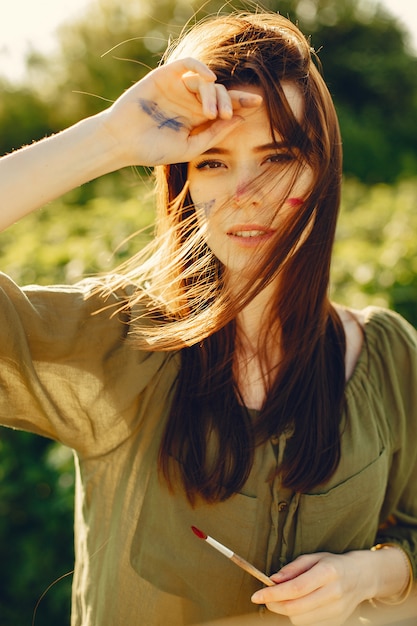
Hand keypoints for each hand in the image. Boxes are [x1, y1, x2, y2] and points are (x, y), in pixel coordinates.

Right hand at [98, 57, 262, 166]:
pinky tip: (209, 78)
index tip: (258, 103)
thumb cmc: (153, 149)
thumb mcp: (190, 147)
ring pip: (205, 82)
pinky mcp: (165, 76)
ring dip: (213, 95)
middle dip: (227, 102)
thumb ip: (213, 135)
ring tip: (209, 113)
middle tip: (224, 116)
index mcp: (197, 118)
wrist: (123, 142)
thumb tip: (239, 121)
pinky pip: (188, 64)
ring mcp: (178, 87)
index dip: (241, 102)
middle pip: (219, 92)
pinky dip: (200, 67)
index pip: (224, 106)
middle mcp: (190, 100)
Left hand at [251, 551, 376, 624]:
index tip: (256, 595)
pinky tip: (297, 605)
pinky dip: (298, 617)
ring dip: (285, 612)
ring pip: (301, 620)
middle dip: (275, 605)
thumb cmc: (333, 564)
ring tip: (283, 600)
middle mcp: (334, 594)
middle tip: (265, 598)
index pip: (295, 588)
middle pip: (296, 608)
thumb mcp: (314, 557)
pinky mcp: (337, 622)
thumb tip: (273, 579)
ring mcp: (337, 611)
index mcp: (328, 573)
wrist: (361, 578)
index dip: (273, 594)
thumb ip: (293, 568)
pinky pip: (309, 625)